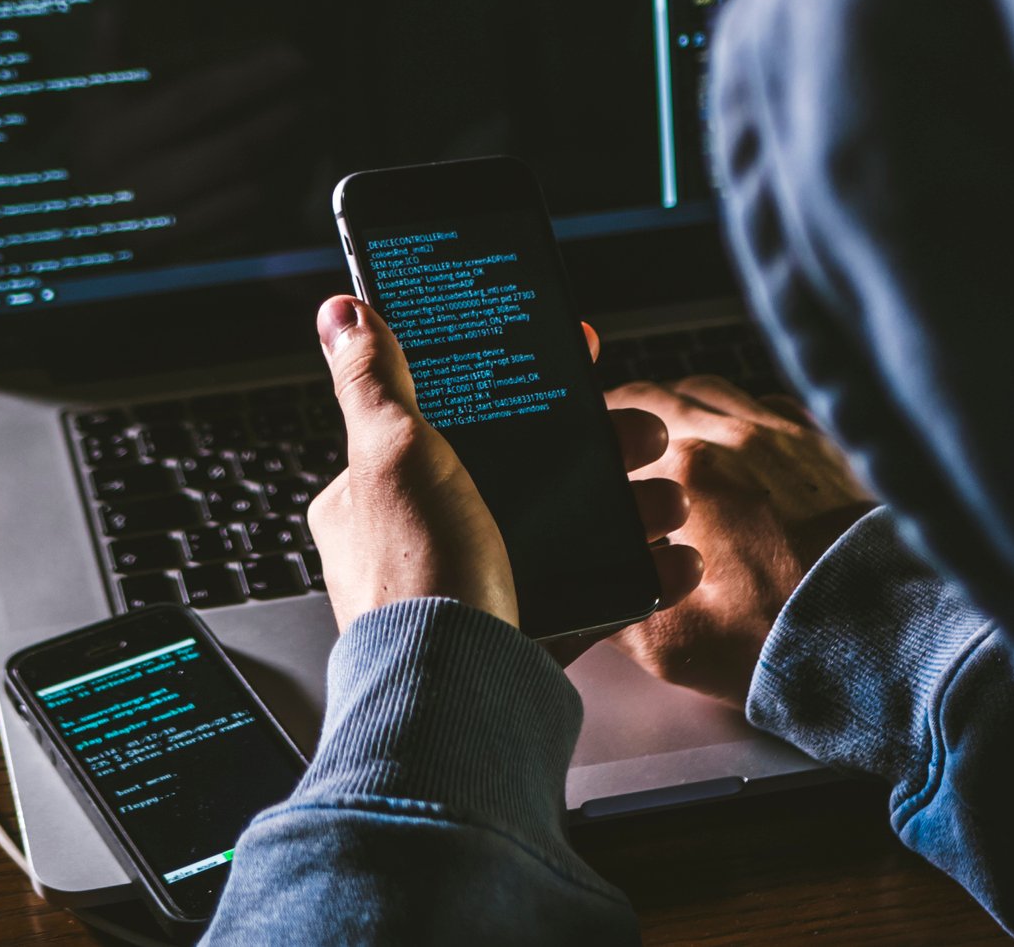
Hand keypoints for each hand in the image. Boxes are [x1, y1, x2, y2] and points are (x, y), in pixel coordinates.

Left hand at [306, 296, 703, 634]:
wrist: (454, 700)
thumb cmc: (414, 575)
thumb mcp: (392, 455)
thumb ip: (374, 381)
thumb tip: (340, 313)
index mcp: (378, 494)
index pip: (451, 415)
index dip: (515, 383)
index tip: (576, 361)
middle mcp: (424, 538)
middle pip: (524, 470)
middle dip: (598, 449)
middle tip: (646, 434)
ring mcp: (476, 585)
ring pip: (566, 529)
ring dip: (630, 508)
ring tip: (668, 502)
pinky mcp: (523, 633)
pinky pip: (592, 594)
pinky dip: (638, 577)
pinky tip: (672, 560)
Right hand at [607, 376, 874, 705]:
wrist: (882, 639)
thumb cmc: (782, 642)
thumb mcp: (669, 643)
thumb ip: (612, 605)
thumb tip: (587, 587)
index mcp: (688, 473)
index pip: (617, 425)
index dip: (596, 436)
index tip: (589, 451)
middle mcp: (735, 436)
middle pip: (662, 395)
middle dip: (634, 412)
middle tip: (624, 439)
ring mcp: (785, 434)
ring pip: (715, 389)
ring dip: (686, 404)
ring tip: (678, 434)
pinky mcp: (826, 444)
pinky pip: (770, 402)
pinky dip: (744, 411)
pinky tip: (743, 441)